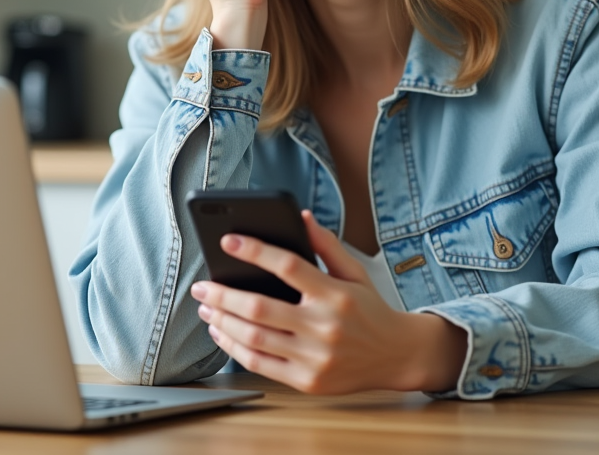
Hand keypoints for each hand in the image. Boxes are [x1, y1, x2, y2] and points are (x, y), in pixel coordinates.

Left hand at [190, 211, 467, 394]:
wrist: (397, 356)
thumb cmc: (371, 310)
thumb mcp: (356, 273)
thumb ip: (326, 245)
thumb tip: (300, 217)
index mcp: (335, 294)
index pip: (288, 265)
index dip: (255, 250)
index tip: (228, 241)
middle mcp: (324, 327)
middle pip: (259, 307)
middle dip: (222, 295)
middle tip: (201, 286)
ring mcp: (315, 357)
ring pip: (254, 337)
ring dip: (222, 321)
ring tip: (206, 309)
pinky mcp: (308, 381)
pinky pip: (260, 364)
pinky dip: (234, 348)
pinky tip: (222, 334)